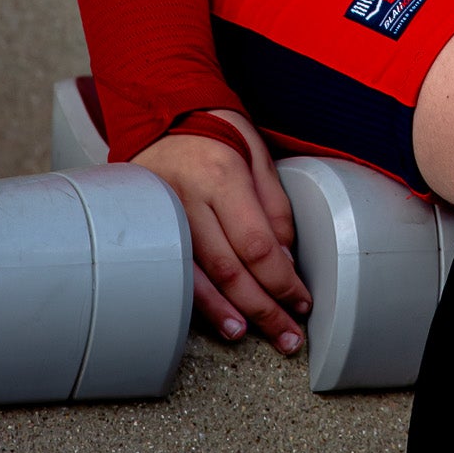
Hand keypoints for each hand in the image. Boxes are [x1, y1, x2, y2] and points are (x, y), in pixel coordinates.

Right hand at [134, 108, 311, 352]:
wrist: (164, 116)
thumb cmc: (218, 132)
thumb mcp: (257, 152)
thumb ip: (274, 204)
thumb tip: (286, 260)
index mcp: (222, 176)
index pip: (257, 244)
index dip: (282, 280)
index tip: (302, 300)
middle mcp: (189, 200)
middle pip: (231, 268)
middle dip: (264, 307)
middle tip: (289, 335)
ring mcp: (164, 219)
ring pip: (201, 279)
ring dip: (232, 314)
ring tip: (258, 336)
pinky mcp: (150, 232)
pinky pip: (177, 276)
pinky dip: (200, 304)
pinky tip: (222, 322)